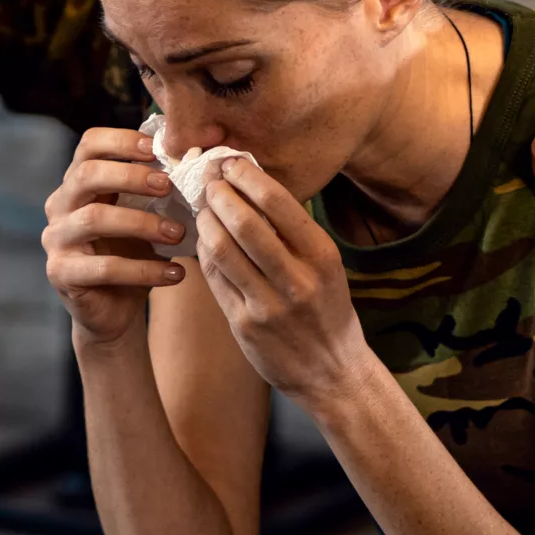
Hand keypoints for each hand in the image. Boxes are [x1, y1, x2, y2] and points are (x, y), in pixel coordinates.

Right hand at [43, 127, 188, 348]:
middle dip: (131, 176)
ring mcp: (56, 240)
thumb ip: (157, 189)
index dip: (122, 141)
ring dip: (143, 223)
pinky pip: (104, 268)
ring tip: (179, 234)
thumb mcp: (145, 216)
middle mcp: (60, 206)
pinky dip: (144, 270)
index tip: (157, 149)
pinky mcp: (61, 274)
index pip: (89, 145)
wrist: (115, 311)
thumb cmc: (133, 255)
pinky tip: (175, 273)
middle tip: (169, 186)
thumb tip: (196, 157)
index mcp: (78, 184)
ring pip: (94, 219)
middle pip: (86, 175)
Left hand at [194, 160, 374, 403]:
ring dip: (206, 222)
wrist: (331, 372)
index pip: (279, 202)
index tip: (232, 162)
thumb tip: (253, 187)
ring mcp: (269, 305)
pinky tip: (205, 242)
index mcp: (321, 256)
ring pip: (222, 250)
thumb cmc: (326, 310)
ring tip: (203, 209)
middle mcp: (297, 280)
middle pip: (245, 222)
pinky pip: (216, 279)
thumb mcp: (325, 268)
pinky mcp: (245, 325)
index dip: (248, 176)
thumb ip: (294, 234)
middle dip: (220, 194)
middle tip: (210, 182)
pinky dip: (205, 254)